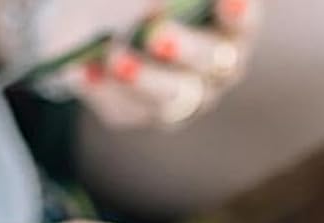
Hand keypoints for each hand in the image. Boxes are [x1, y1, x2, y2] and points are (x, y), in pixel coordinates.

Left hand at [38, 0, 262, 129]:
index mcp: (227, 25)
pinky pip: (122, 107)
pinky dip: (100, 86)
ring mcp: (179, 96)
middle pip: (212, 63)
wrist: (90, 15)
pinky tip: (81, 69)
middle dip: (184, 48)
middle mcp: (213, 67)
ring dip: (142, 78)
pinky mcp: (137, 112)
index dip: (239, 13)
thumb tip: (156, 2)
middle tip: (157, 35)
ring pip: (170, 97)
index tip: (230, 0)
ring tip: (115, 59)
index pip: (242, 22)